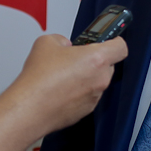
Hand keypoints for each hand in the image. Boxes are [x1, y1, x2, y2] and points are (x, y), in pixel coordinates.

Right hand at [11, 34, 127, 135]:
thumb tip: (64, 45)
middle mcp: (100, 79)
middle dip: (94, 60)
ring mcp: (94, 97)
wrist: (30, 108)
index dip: (114, 41)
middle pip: (108, 65)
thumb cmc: (40, 80)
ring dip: (85, 77)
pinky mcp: (85, 111)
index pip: (120, 47)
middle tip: (75, 58)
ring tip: (62, 76)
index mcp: (96, 59)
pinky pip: (87, 96)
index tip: (108, 40)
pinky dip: (77, 92)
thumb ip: (61, 40)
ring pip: (96, 82)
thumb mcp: (46, 42)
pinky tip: (59, 90)